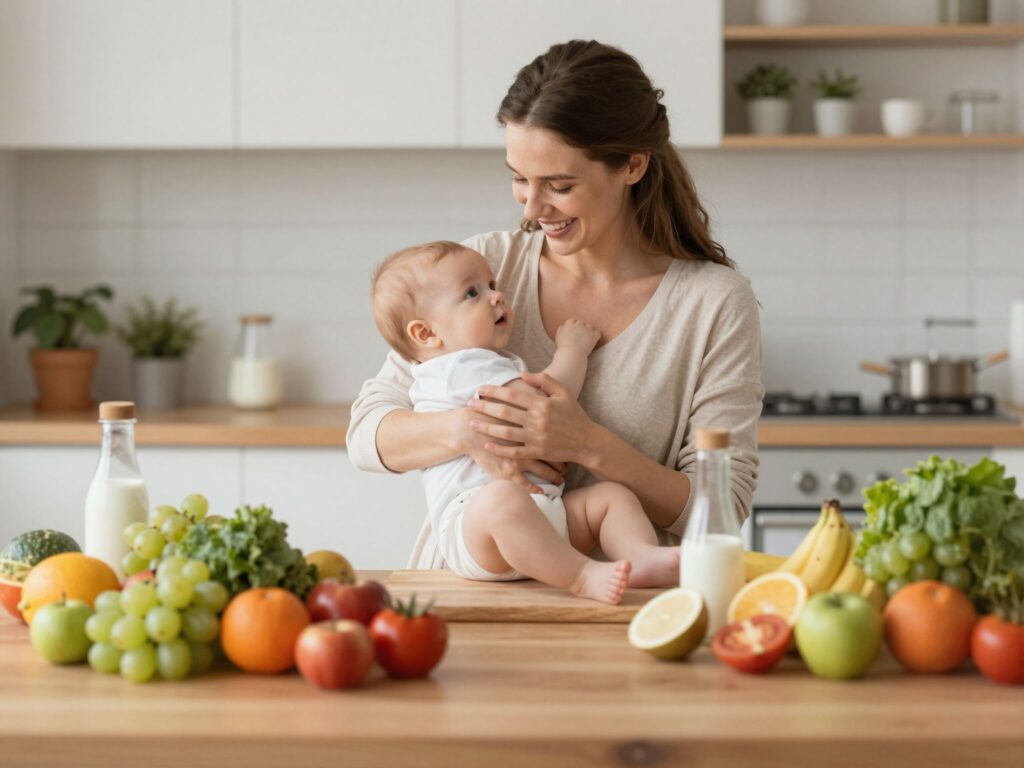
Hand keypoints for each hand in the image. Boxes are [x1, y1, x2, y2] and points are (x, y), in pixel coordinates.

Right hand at [454, 407, 565, 492]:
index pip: (555, 437)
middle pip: (553, 455)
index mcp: (532, 426)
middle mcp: (528, 444)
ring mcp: (518, 459)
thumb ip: (529, 401)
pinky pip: (525, 483)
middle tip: (570, 467)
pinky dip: (534, 489)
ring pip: (543, 471)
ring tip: (561, 480)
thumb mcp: (511, 403)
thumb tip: (544, 400)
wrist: (468, 429)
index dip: (565, 443)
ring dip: (554, 476)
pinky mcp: (508, 471)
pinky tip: (542, 491)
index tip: (571, 447)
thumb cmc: (488, 414)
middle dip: (563, 463)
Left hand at [469, 372, 598, 465]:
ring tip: (472, 423)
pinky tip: (487, 444)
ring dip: (486, 427)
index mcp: (542, 404)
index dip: (494, 391)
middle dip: (484, 407)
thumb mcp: (563, 392)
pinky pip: (515, 451)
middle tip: (469, 403)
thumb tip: (521, 374)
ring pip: (506, 432)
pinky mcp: (537, 452)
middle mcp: (537, 420)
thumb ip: (543, 381)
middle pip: (505, 412)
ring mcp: (537, 438)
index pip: (512, 395)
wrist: (587, 441)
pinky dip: (500, 449)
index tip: (480, 389)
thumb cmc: (574, 415)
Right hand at [554, 319, 600, 355]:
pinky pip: (597, 332)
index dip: (573, 326)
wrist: (572, 353)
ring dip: (588, 331)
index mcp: (569, 324)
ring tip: (586, 339)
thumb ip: (561, 329)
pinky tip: (593, 340)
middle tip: (579, 336)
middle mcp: (579, 324)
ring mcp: (587, 330)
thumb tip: (563, 326)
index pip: (572, 321)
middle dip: (580, 328)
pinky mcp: (593, 336)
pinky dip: (595, 335)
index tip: (573, 332)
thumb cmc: (563, 347)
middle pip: (581, 323)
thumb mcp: (558, 336)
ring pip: (589, 326)